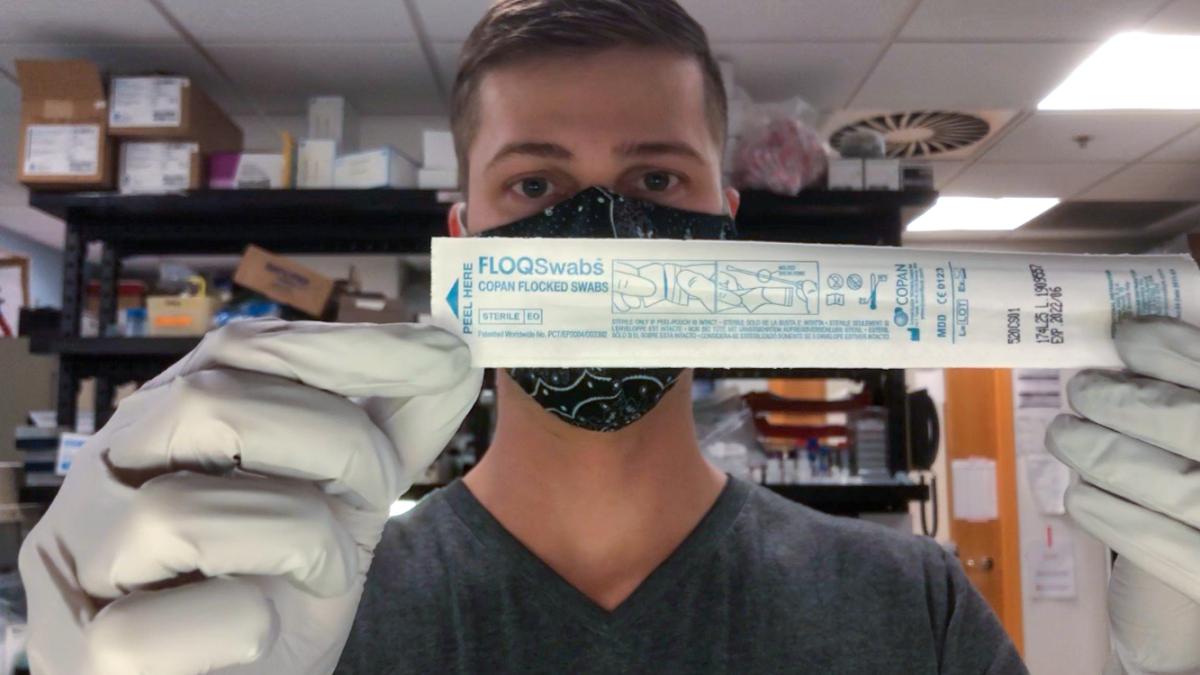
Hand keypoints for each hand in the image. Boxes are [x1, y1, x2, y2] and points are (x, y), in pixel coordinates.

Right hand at [18, 320, 481, 673]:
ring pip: (182, 514)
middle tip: (376, 495)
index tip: (444, 355)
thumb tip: (453, 348)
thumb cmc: (275, 593)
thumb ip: (391, 430)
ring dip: (301, 542)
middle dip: (336, 444)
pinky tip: (258, 636)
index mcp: (167, 425)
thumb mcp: (344, 502)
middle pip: (209, 404)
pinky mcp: (84, 655)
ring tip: (323, 574)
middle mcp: (107, 477)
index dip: (347, 347)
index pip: (241, 347)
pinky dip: (242, 630)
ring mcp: (80, 564)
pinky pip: (155, 629)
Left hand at [1047, 317, 1199, 673]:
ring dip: (1099, 453)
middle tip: (1081, 390)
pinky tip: (1080, 497)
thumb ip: (1188, 387)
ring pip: (1167, 483)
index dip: (1171, 350)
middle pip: (1187, 424)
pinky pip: (1152, 543)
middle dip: (1123, 403)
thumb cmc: (1192, 471)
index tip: (1126, 335)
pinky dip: (1107, 514)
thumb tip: (1134, 338)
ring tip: (1064, 436)